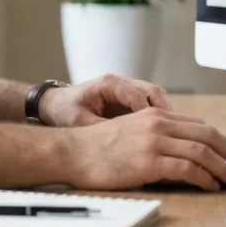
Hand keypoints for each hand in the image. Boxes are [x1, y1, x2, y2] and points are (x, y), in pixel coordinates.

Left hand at [38, 74, 171, 126]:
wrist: (54, 105)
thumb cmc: (65, 111)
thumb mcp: (80, 122)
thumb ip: (102, 129)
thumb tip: (124, 143)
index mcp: (109, 84)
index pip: (138, 95)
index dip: (149, 114)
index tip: (157, 133)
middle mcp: (121, 83)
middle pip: (153, 91)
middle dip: (164, 111)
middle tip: (171, 133)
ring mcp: (127, 90)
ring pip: (155, 96)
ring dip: (164, 114)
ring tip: (170, 135)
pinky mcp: (129, 100)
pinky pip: (150, 105)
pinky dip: (158, 117)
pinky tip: (161, 135)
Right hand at [60, 107, 225, 190]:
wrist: (72, 151)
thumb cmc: (97, 146)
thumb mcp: (130, 130)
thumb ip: (155, 134)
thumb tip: (181, 150)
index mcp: (154, 114)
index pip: (199, 124)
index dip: (222, 140)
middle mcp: (157, 123)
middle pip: (208, 134)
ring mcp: (153, 141)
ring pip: (202, 151)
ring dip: (224, 168)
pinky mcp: (148, 161)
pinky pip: (187, 169)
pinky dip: (205, 178)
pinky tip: (211, 186)